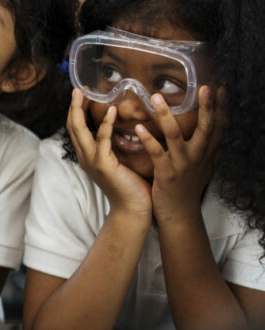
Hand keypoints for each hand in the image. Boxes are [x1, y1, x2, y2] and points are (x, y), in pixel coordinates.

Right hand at [67, 89, 151, 217]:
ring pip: (80, 130)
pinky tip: (112, 110)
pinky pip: (102, 140)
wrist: (134, 209)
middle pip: (72, 126)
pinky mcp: (103, 165)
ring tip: (86, 94)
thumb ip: (117, 146)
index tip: (81, 94)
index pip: (77, 129)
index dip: (76, 111)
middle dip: (74, 106)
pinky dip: (105, 124)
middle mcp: (85, 157)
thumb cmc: (131, 186)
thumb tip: (125, 128)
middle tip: (78, 88)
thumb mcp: (120, 162)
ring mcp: (92, 161)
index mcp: (88, 156)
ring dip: (81, 110)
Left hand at [138, 88, 221, 225]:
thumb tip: (222, 136)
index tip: (221, 89)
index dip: (221, 108)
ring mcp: (182, 164)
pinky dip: (148, 139)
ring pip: (175, 135)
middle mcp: (199, 156)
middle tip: (205, 88)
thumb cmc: (189, 188)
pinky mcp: (166, 173)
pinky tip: (139, 128)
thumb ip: (213, 151)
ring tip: (156, 97)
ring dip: (165, 115)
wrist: (179, 213)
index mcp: (208, 154)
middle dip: (207, 107)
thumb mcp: (206, 168)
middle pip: (206, 128)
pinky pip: (156, 153)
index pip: (218, 127)